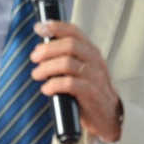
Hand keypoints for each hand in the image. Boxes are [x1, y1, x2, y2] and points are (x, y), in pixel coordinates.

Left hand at [30, 21, 121, 142]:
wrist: (109, 116)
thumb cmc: (90, 91)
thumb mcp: (83, 69)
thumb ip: (67, 58)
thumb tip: (40, 51)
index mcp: (91, 51)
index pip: (74, 32)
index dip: (56, 27)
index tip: (39, 28)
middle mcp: (95, 61)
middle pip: (69, 45)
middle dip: (48, 49)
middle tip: (34, 57)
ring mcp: (94, 77)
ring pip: (67, 63)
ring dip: (47, 68)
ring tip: (36, 74)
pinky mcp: (91, 93)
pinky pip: (69, 84)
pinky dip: (53, 84)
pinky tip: (46, 89)